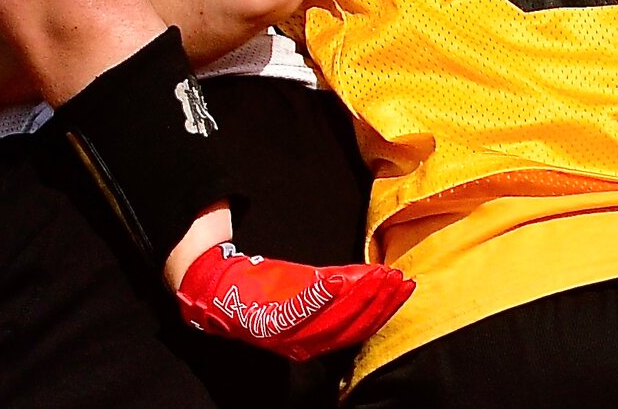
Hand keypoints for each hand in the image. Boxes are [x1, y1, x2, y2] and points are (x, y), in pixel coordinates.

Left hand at [175, 242, 413, 360]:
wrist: (214, 286)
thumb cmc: (260, 289)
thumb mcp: (300, 292)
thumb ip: (329, 291)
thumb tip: (363, 276)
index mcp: (315, 338)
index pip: (359, 327)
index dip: (385, 307)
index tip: (403, 285)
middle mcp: (304, 342)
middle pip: (351, 324)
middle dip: (379, 301)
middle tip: (398, 278)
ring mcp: (287, 333)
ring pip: (332, 319)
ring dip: (359, 296)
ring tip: (379, 275)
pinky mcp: (268, 319)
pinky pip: (299, 310)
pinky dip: (320, 296)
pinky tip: (339, 278)